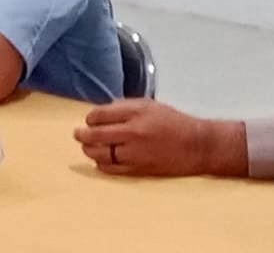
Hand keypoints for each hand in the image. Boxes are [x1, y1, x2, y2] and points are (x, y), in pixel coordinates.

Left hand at [74, 99, 244, 177]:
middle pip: (97, 135)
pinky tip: (100, 161)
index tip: (89, 119)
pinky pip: (113, 169)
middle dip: (83, 134)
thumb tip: (103, 112)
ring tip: (87, 148)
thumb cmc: (173, 121)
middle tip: (77, 134)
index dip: (91, 117)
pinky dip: (102, 165)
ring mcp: (135, 152)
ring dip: (90, 151)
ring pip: (102, 154)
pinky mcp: (139, 169)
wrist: (196, 145)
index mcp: (136, 112)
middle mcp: (133, 132)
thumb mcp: (150, 105)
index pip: (102, 114)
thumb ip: (125, 106)